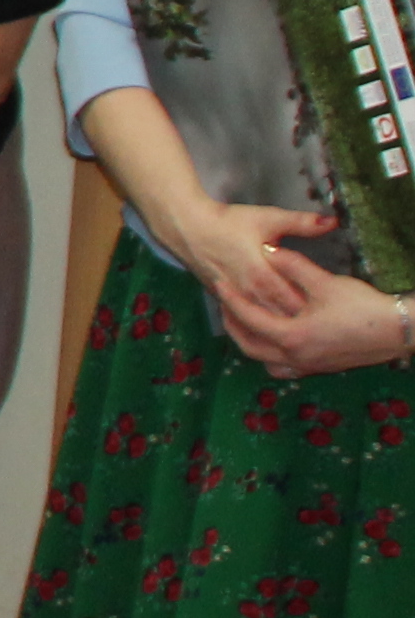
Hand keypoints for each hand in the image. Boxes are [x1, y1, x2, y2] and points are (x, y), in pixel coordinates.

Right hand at [162, 201, 334, 331]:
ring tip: (304, 334)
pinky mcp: (225, 301)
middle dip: (302, 323)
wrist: (187, 227)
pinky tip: (276, 334)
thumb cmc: (228, 222)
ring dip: (282, 329)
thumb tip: (333, 221)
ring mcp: (236, 300)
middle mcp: (250, 293)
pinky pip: (246, 321)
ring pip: (263, 323)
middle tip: (326, 328)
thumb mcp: (268, 218)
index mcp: (264, 275)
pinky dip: (262, 328)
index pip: (296, 301)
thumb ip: (302, 223)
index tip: (335, 313)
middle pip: (282, 317)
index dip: (316, 310)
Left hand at [219, 253, 414, 377]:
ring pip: (266, 361)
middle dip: (233, 326)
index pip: (249, 320)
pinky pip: (285, 368)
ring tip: (245, 323)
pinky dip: (273, 356)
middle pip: (249, 346)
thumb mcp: (325, 282)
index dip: (231, 301)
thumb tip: (269, 250)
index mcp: (291, 337)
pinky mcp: (321, 367)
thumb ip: (293, 265)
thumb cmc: (362, 307)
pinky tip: (275, 343)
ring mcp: (308, 366)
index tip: (220, 286)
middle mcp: (295, 357)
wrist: (398, 330)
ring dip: (251, 344)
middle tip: (225, 307)